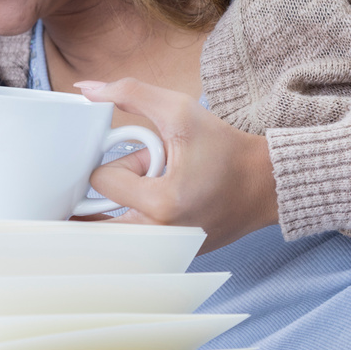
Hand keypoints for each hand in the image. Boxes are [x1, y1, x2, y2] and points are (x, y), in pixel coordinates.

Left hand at [75, 78, 279, 251]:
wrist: (263, 184)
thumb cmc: (225, 148)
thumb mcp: (179, 110)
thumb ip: (131, 93)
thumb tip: (86, 89)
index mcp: (162, 203)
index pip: (102, 180)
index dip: (123, 161)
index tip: (151, 157)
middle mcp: (160, 237)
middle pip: (97, 216)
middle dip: (116, 190)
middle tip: (147, 177)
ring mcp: (165, 253)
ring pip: (112, 232)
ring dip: (124, 208)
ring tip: (154, 192)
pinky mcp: (170, 260)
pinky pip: (132, 245)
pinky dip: (137, 223)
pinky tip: (162, 208)